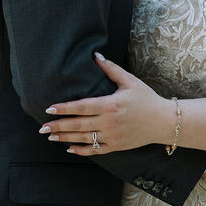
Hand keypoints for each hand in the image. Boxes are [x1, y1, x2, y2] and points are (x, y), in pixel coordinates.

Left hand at [39, 53, 172, 154]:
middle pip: (78, 125)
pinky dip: (81, 150)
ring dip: (65, 138)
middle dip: (58, 126)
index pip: (81, 107)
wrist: (163, 121)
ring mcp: (112, 136)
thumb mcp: (130, 81)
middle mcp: (109, 122)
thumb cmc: (147, 99)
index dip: (64, 108)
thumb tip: (95, 55)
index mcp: (110, 105)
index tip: (49, 109)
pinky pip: (95, 150)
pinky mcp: (116, 146)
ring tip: (51, 136)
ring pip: (84, 139)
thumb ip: (110, 69)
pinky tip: (69, 147)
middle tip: (42, 127)